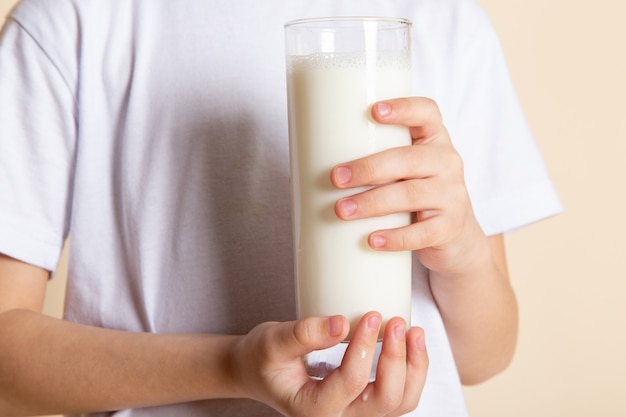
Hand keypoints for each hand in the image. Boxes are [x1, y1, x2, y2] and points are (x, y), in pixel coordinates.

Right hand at [230, 312, 427, 416]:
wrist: (259, 371)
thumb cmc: (263, 359)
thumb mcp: (272, 343)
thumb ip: (304, 334)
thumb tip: (341, 324)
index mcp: (314, 409)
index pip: (351, 381)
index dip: (365, 346)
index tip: (370, 315)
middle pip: (385, 400)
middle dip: (396, 359)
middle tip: (396, 322)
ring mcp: (355, 412)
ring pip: (400, 401)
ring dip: (413, 367)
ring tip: (413, 331)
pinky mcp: (364, 400)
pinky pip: (398, 393)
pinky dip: (410, 370)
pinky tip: (409, 342)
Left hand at [330, 97, 487, 275]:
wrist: (455, 239)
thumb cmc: (415, 196)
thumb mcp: (404, 172)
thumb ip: (374, 161)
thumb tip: (307, 164)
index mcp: (433, 140)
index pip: (427, 112)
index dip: (403, 108)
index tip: (373, 111)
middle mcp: (447, 162)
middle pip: (409, 159)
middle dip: (368, 167)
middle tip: (336, 178)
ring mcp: (452, 196)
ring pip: (411, 195)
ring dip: (371, 203)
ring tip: (342, 210)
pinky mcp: (450, 228)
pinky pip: (422, 233)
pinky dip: (394, 238)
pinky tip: (372, 239)